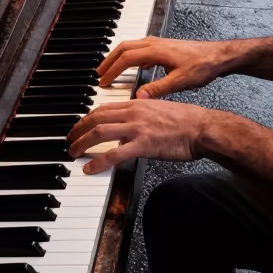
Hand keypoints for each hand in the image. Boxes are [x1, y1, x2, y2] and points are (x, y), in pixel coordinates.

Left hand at [68, 98, 211, 174]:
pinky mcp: (143, 145)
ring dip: (81, 143)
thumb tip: (133, 119)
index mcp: (138, 103)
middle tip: (70, 140)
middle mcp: (134, 113)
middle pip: (96, 118)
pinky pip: (114, 154)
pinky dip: (98, 162)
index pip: (104, 108)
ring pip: (99, 132)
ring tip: (73, 153)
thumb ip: (144, 112)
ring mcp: (137, 128)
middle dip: (78, 129)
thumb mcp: (161, 108)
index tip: (80, 126)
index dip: (87, 117)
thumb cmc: (188, 120)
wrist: (202, 128)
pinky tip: (89, 169)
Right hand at [97, 36, 237, 98]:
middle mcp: (155, 43)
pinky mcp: (164, 46)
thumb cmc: (203, 66)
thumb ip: (158, 89)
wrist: (219, 56)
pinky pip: (140, 47)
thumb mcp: (180, 82)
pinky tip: (133, 66)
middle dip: (109, 61)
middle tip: (98, 74)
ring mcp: (159, 43)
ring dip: (118, 57)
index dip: (112, 71)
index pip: (126, 59)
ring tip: (110, 69)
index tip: (103, 82)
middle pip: (123, 48)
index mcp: (155, 51)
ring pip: (131, 46)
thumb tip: (138, 98)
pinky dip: (130, 56)